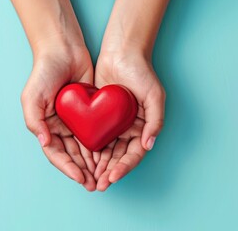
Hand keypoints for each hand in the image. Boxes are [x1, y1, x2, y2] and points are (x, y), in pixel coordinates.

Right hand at [21, 44, 95, 190]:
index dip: (68, 168)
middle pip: (73, 155)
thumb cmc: (44, 72)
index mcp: (46, 126)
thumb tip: (45, 143)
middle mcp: (61, 126)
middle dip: (84, 171)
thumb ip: (34, 121)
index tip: (82, 178)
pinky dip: (103, 146)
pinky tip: (111, 157)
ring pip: (87, 148)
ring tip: (105, 176)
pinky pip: (98, 133)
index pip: (57, 154)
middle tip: (97, 184)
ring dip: (95, 164)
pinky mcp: (92, 112)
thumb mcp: (32, 97)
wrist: (64, 49)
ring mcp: (77, 120)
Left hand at [93, 51, 165, 190]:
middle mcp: (129, 129)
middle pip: (119, 157)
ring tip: (89, 180)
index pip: (134, 154)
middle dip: (109, 173)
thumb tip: (149, 145)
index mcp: (143, 127)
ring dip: (98, 167)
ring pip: (106, 152)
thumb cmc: (142, 72)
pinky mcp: (99, 117)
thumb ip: (155, 121)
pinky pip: (94, 137)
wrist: (121, 52)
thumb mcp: (155, 96)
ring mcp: (113, 124)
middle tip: (98, 185)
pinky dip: (89, 151)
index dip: (124, 167)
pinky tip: (82, 161)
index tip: (112, 177)